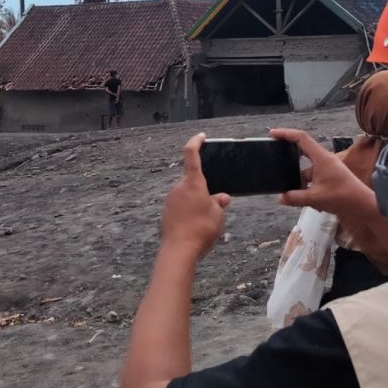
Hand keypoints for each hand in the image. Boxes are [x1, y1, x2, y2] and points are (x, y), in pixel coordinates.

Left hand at [160, 134, 230, 258]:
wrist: (178, 251)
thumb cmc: (201, 230)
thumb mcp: (218, 215)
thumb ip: (219, 203)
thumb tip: (222, 197)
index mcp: (193, 183)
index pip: (191, 155)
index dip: (196, 142)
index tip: (201, 137)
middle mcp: (179, 188)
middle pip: (193, 181)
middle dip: (204, 189)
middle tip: (214, 206)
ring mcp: (171, 200)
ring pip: (187, 195)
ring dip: (196, 202)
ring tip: (205, 221)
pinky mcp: (166, 213)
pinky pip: (180, 207)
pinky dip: (188, 212)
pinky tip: (194, 227)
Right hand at [272, 128, 376, 220]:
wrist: (362, 205)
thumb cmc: (342, 197)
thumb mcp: (315, 198)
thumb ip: (295, 197)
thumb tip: (280, 198)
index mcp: (321, 157)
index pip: (301, 138)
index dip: (286, 134)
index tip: (273, 133)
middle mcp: (324, 160)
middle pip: (303, 149)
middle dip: (289, 152)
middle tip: (275, 153)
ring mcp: (328, 169)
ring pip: (307, 168)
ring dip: (297, 175)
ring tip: (285, 184)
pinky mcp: (330, 178)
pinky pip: (313, 177)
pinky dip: (305, 185)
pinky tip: (299, 197)